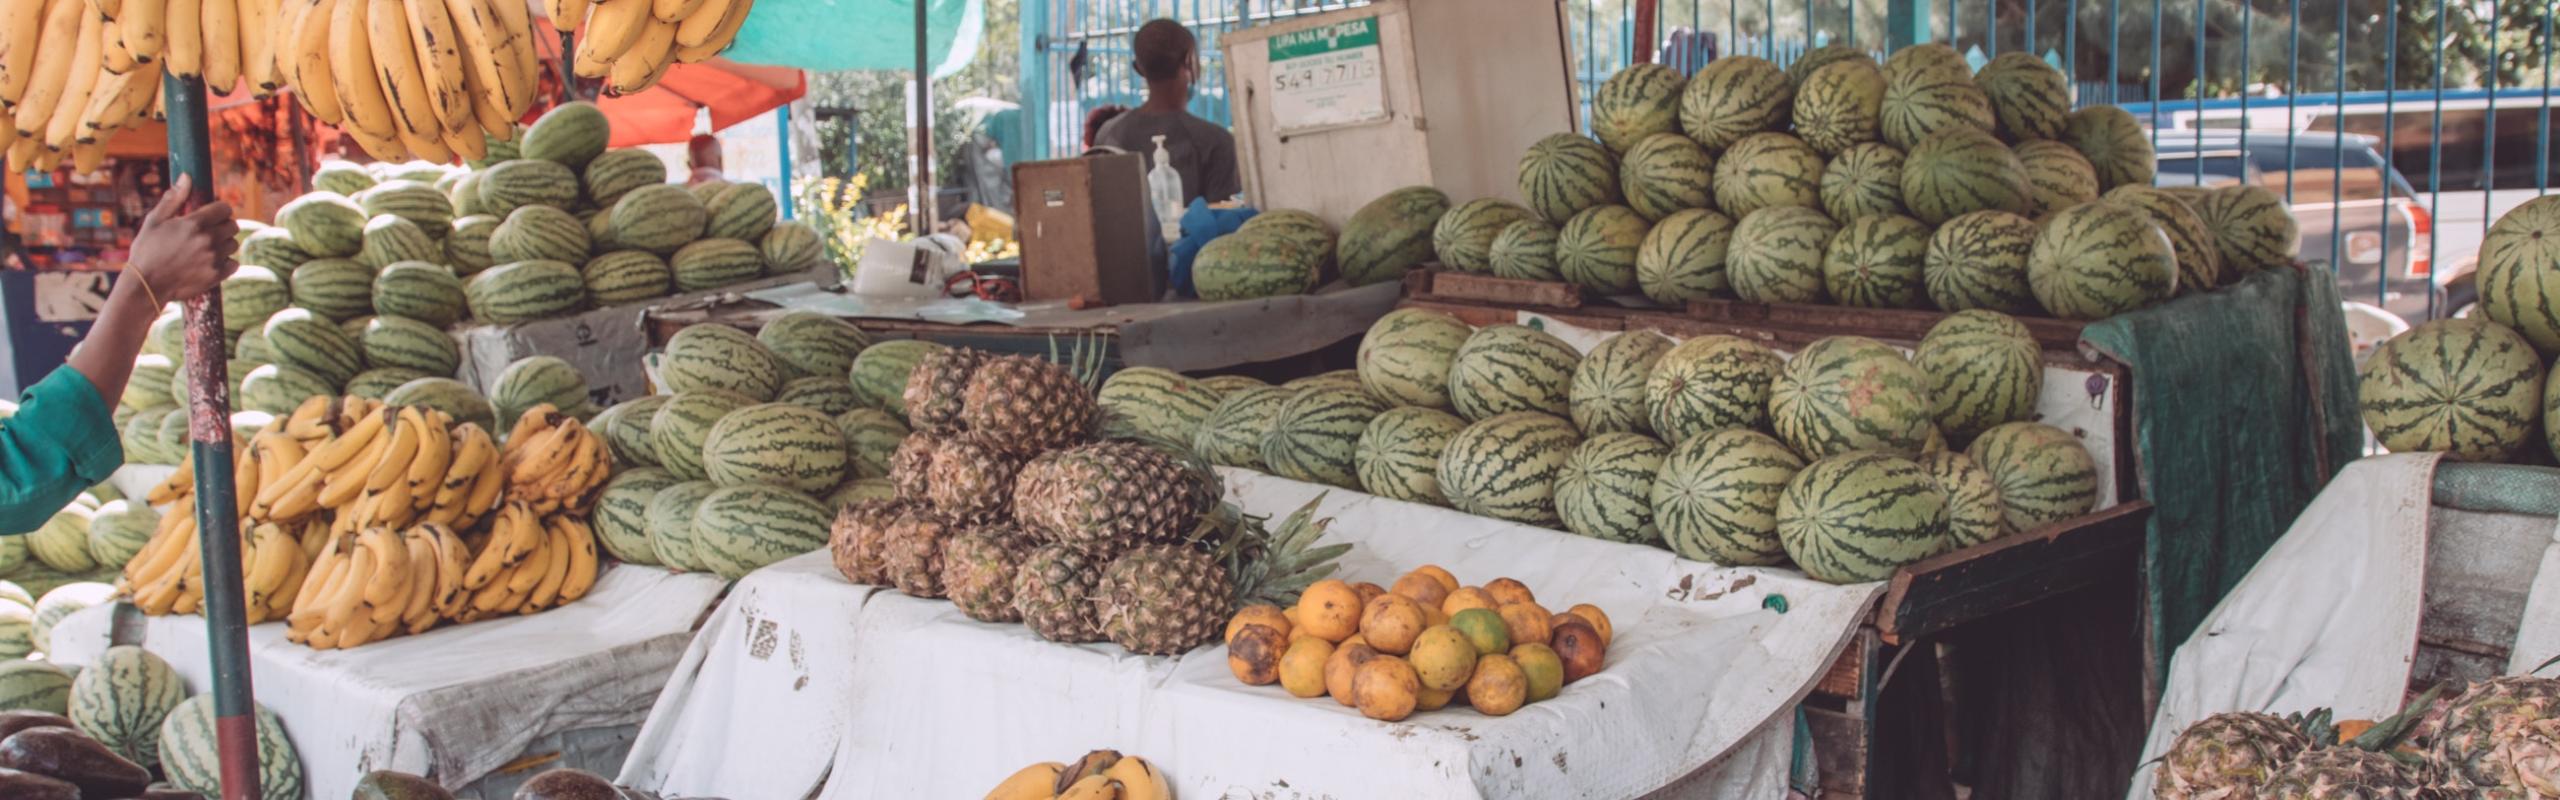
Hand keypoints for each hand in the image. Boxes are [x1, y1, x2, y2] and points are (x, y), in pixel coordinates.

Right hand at [124, 174, 238, 303]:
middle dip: (222, 226)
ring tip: (205, 248)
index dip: (219, 211)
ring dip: (224, 244)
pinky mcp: (217, 276)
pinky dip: (226, 263)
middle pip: (232, 225)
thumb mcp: (155, 221)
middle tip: (207, 232)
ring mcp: (214, 259)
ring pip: (233, 244)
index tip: (210, 216)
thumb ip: (174, 199)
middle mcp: (208, 240)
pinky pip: (234, 264)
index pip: (225, 208)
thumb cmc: (146, 250)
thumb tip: (187, 176)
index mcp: (194, 223)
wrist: (145, 286)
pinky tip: (210, 262)